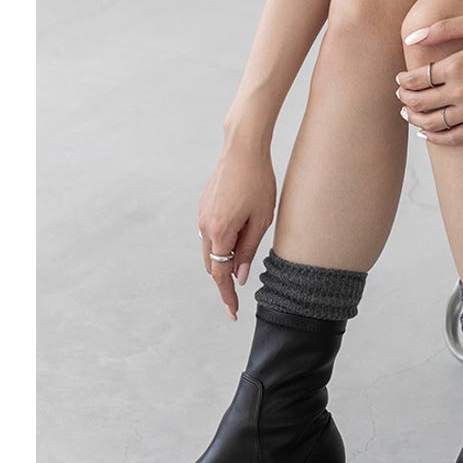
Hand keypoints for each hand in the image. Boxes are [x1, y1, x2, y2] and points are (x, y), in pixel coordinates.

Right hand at [198, 144, 275, 320]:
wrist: (242, 149)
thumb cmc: (258, 182)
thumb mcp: (261, 220)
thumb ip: (248, 251)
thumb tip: (239, 277)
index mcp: (219, 232)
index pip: (221, 274)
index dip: (227, 296)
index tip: (233, 313)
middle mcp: (204, 226)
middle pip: (213, 265)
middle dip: (225, 281)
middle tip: (238, 299)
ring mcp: (201, 216)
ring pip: (211, 251)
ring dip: (224, 261)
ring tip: (243, 263)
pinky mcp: (203, 208)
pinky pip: (210, 236)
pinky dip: (221, 245)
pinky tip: (237, 240)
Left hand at [395, 12, 462, 144]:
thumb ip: (441, 28)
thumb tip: (410, 38)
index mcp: (456, 66)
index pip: (417, 79)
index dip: (404, 80)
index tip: (401, 78)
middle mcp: (462, 91)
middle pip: (420, 103)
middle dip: (405, 99)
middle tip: (401, 95)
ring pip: (432, 124)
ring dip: (415, 120)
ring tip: (409, 114)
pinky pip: (454, 138)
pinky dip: (436, 138)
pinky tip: (427, 133)